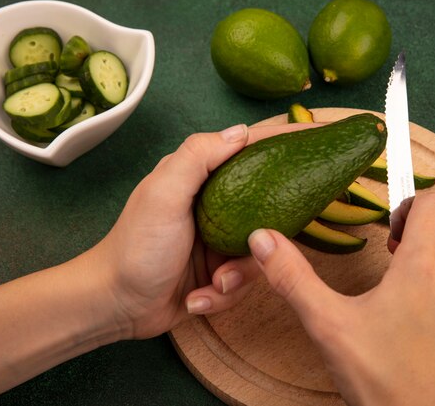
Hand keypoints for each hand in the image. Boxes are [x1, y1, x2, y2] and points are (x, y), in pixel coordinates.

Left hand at [94, 121, 323, 339]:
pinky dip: (222, 295)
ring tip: (212, 284)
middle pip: (269, 207)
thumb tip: (241, 130)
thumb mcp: (163, 194)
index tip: (317, 134)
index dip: (284, 140)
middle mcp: (218, 206)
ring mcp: (221, 241)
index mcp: (203, 178)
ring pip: (261, 253)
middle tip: (246, 252)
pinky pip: (245, 282)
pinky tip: (197, 298)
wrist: (117, 304)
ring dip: (237, 276)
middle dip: (263, 239)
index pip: (251, 150)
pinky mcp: (222, 273)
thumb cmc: (136, 246)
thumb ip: (197, 156)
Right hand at [248, 193, 434, 405]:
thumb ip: (293, 278)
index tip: (388, 232)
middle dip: (407, 259)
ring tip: (396, 324)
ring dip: (424, 290)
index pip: (433, 203)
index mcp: (424, 267)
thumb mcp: (329, 326)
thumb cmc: (385, 382)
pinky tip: (418, 346)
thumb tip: (262, 238)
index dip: (410, 206)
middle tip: (381, 289)